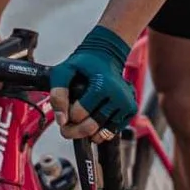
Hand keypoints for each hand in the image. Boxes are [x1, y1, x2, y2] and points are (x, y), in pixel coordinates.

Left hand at [49, 25, 137, 140]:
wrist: (106, 56)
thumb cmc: (84, 64)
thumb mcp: (64, 71)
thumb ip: (58, 93)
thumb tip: (61, 120)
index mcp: (102, 84)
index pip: (78, 114)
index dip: (67, 115)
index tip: (66, 109)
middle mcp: (117, 95)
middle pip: (91, 127)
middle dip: (74, 130)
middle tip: (67, 127)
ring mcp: (126, 103)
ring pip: (102, 133)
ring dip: (88, 133)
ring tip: (81, 123)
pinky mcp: (131, 110)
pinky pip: (113, 132)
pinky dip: (101, 132)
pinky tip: (94, 120)